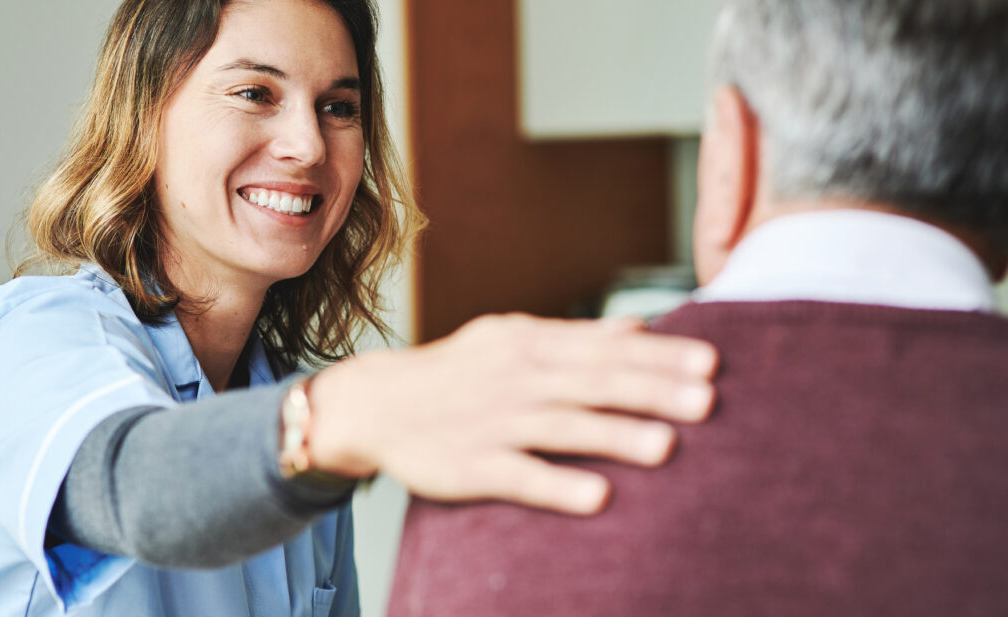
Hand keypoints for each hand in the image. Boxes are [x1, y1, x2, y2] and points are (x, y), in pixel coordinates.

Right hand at [305, 313, 717, 514]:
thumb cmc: (458, 371)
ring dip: (614, 435)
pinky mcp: (470, 465)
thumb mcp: (511, 338)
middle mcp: (515, 378)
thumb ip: (577, 335)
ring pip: (561, 426)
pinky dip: (557, 484)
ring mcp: (492, 422)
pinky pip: (518, 475)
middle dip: (651, 390)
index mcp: (529, 343)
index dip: (658, 356)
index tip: (710, 363)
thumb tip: (642, 327)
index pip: (604, 347)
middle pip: (591, 382)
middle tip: (707, 401)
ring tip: (667, 446)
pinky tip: (598, 496)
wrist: (376, 403)